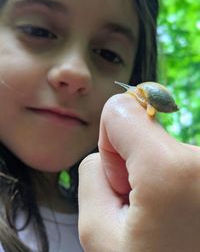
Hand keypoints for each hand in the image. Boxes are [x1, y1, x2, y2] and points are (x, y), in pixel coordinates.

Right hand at [78, 93, 199, 251]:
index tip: (121, 177)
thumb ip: (91, 175)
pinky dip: (173, 183)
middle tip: (143, 209)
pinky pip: (181, 162)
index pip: (122, 109)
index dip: (109, 139)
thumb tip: (105, 153)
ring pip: (163, 148)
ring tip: (164, 217)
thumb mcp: (99, 234)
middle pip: (144, 131)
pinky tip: (179, 214)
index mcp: (169, 169)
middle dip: (133, 164)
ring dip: (154, 177)